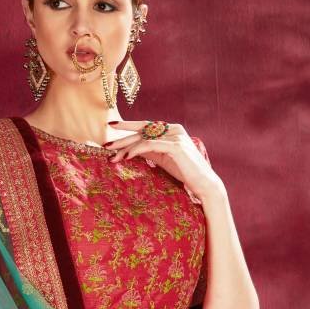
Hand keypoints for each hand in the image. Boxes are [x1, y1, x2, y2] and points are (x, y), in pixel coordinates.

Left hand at [105, 121, 221, 199]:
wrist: (204, 183)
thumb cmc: (184, 172)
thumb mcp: (163, 158)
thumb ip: (150, 150)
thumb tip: (130, 149)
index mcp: (172, 129)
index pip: (146, 125)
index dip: (128, 125)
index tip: (111, 126)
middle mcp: (174, 129)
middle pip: (142, 131)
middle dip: (122, 138)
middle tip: (106, 144)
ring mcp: (176, 136)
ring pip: (144, 138)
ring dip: (126, 147)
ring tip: (112, 156)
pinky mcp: (176, 146)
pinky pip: (151, 145)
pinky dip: (136, 150)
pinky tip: (126, 157)